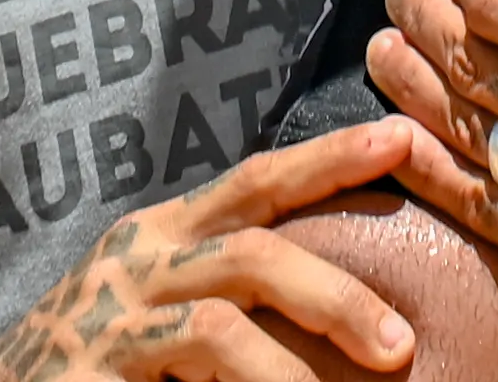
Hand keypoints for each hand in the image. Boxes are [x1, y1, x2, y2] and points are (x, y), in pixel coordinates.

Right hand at [0, 119, 423, 381]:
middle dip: (334, 295)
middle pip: (252, 253)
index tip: (404, 138)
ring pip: (218, 331)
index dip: (331, 156)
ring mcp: (108, 326)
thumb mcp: (159, 300)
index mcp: (162, 235)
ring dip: (288, 374)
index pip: (257, 181)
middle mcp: (136, 265)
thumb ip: (226, 283)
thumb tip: (350, 297)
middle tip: (399, 346)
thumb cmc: (93, 354)